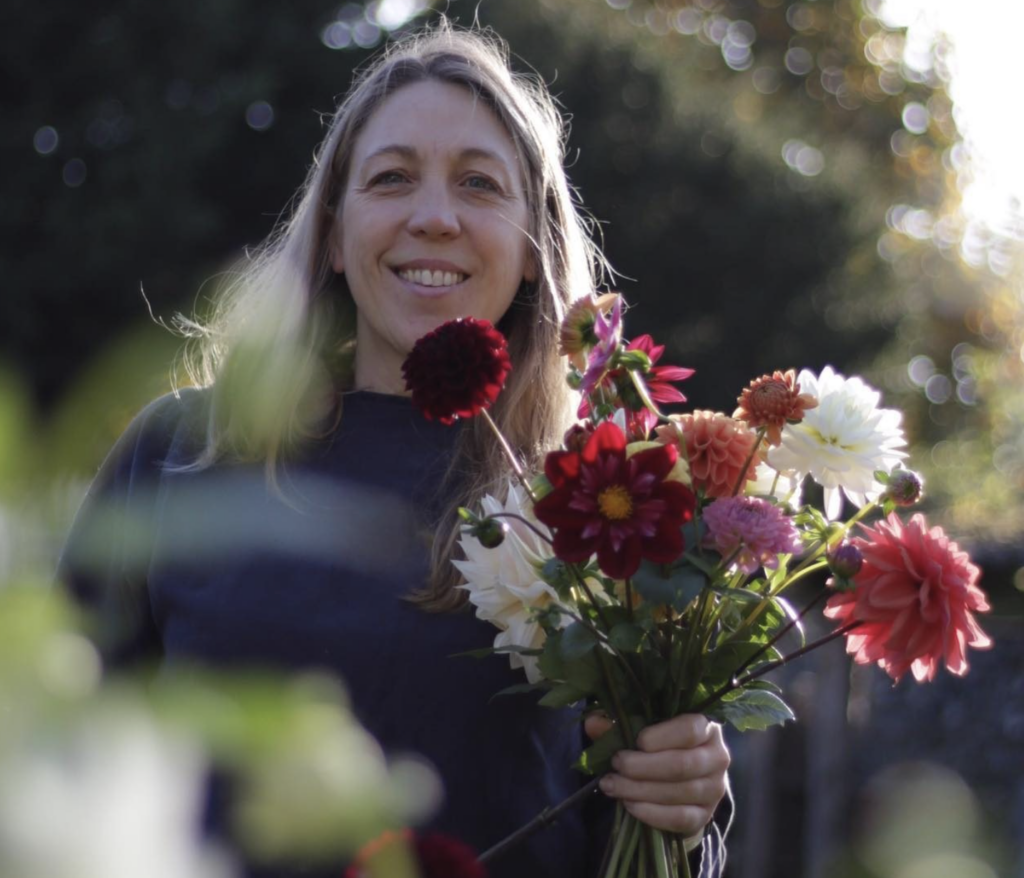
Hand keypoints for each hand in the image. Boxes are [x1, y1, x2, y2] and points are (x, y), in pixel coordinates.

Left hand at [584, 712, 729, 837]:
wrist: (681, 778)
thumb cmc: (660, 743)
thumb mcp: (643, 726)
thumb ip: (620, 722)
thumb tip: (593, 723)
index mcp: (706, 726)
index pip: (689, 730)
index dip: (659, 737)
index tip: (635, 741)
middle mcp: (717, 757)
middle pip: (682, 764)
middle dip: (641, 767)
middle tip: (615, 765)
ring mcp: (714, 788)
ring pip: (679, 792)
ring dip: (639, 790)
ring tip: (613, 785)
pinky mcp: (705, 815)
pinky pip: (679, 818)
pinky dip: (651, 813)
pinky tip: (629, 805)